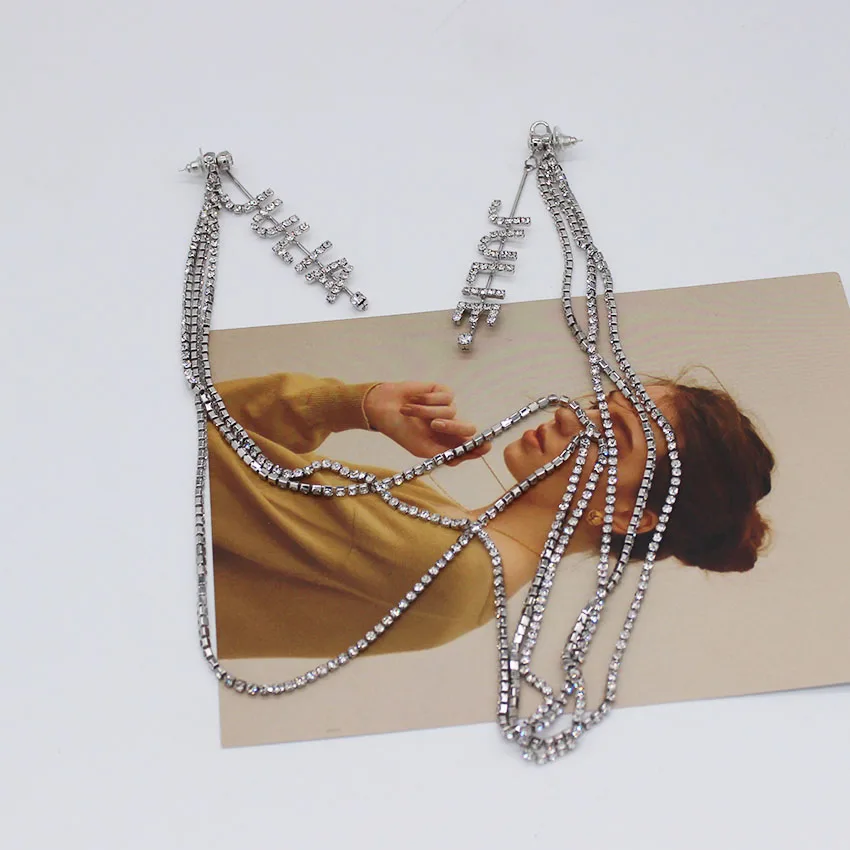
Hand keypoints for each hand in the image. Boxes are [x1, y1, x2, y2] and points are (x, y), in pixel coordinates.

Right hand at [363, 382, 490, 465]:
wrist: (382, 407)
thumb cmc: (400, 430)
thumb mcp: (420, 448)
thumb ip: (443, 453)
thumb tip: (464, 455)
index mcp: (445, 443)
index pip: (467, 447)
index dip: (477, 448)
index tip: (484, 447)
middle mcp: (449, 427)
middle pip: (467, 429)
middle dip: (454, 427)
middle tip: (436, 425)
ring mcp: (446, 409)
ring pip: (451, 411)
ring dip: (427, 411)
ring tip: (409, 411)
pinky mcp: (441, 393)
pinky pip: (446, 397)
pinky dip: (428, 399)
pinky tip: (414, 400)